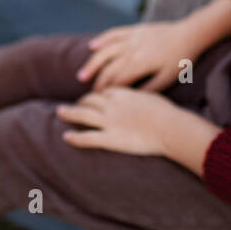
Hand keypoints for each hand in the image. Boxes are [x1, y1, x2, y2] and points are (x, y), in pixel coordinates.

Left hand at [56, 87, 220, 172]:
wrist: (170, 127)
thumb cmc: (167, 113)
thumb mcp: (154, 96)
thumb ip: (142, 95)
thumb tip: (142, 97)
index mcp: (122, 94)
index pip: (103, 91)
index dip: (95, 93)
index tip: (91, 97)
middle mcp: (111, 105)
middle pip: (89, 100)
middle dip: (80, 101)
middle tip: (74, 104)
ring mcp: (109, 122)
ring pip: (82, 115)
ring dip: (69, 113)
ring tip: (60, 113)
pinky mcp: (110, 139)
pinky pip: (87, 138)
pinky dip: (75, 138)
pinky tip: (66, 137)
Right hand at [75, 20, 202, 91]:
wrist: (190, 34)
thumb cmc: (181, 60)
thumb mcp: (167, 78)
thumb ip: (149, 88)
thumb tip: (131, 98)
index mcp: (139, 64)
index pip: (117, 80)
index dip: (106, 92)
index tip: (98, 103)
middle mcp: (131, 50)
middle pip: (108, 68)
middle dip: (97, 82)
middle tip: (88, 95)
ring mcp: (131, 38)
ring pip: (105, 51)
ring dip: (92, 63)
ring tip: (82, 75)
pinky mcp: (134, 29)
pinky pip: (113, 33)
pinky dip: (101, 40)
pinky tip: (91, 47)